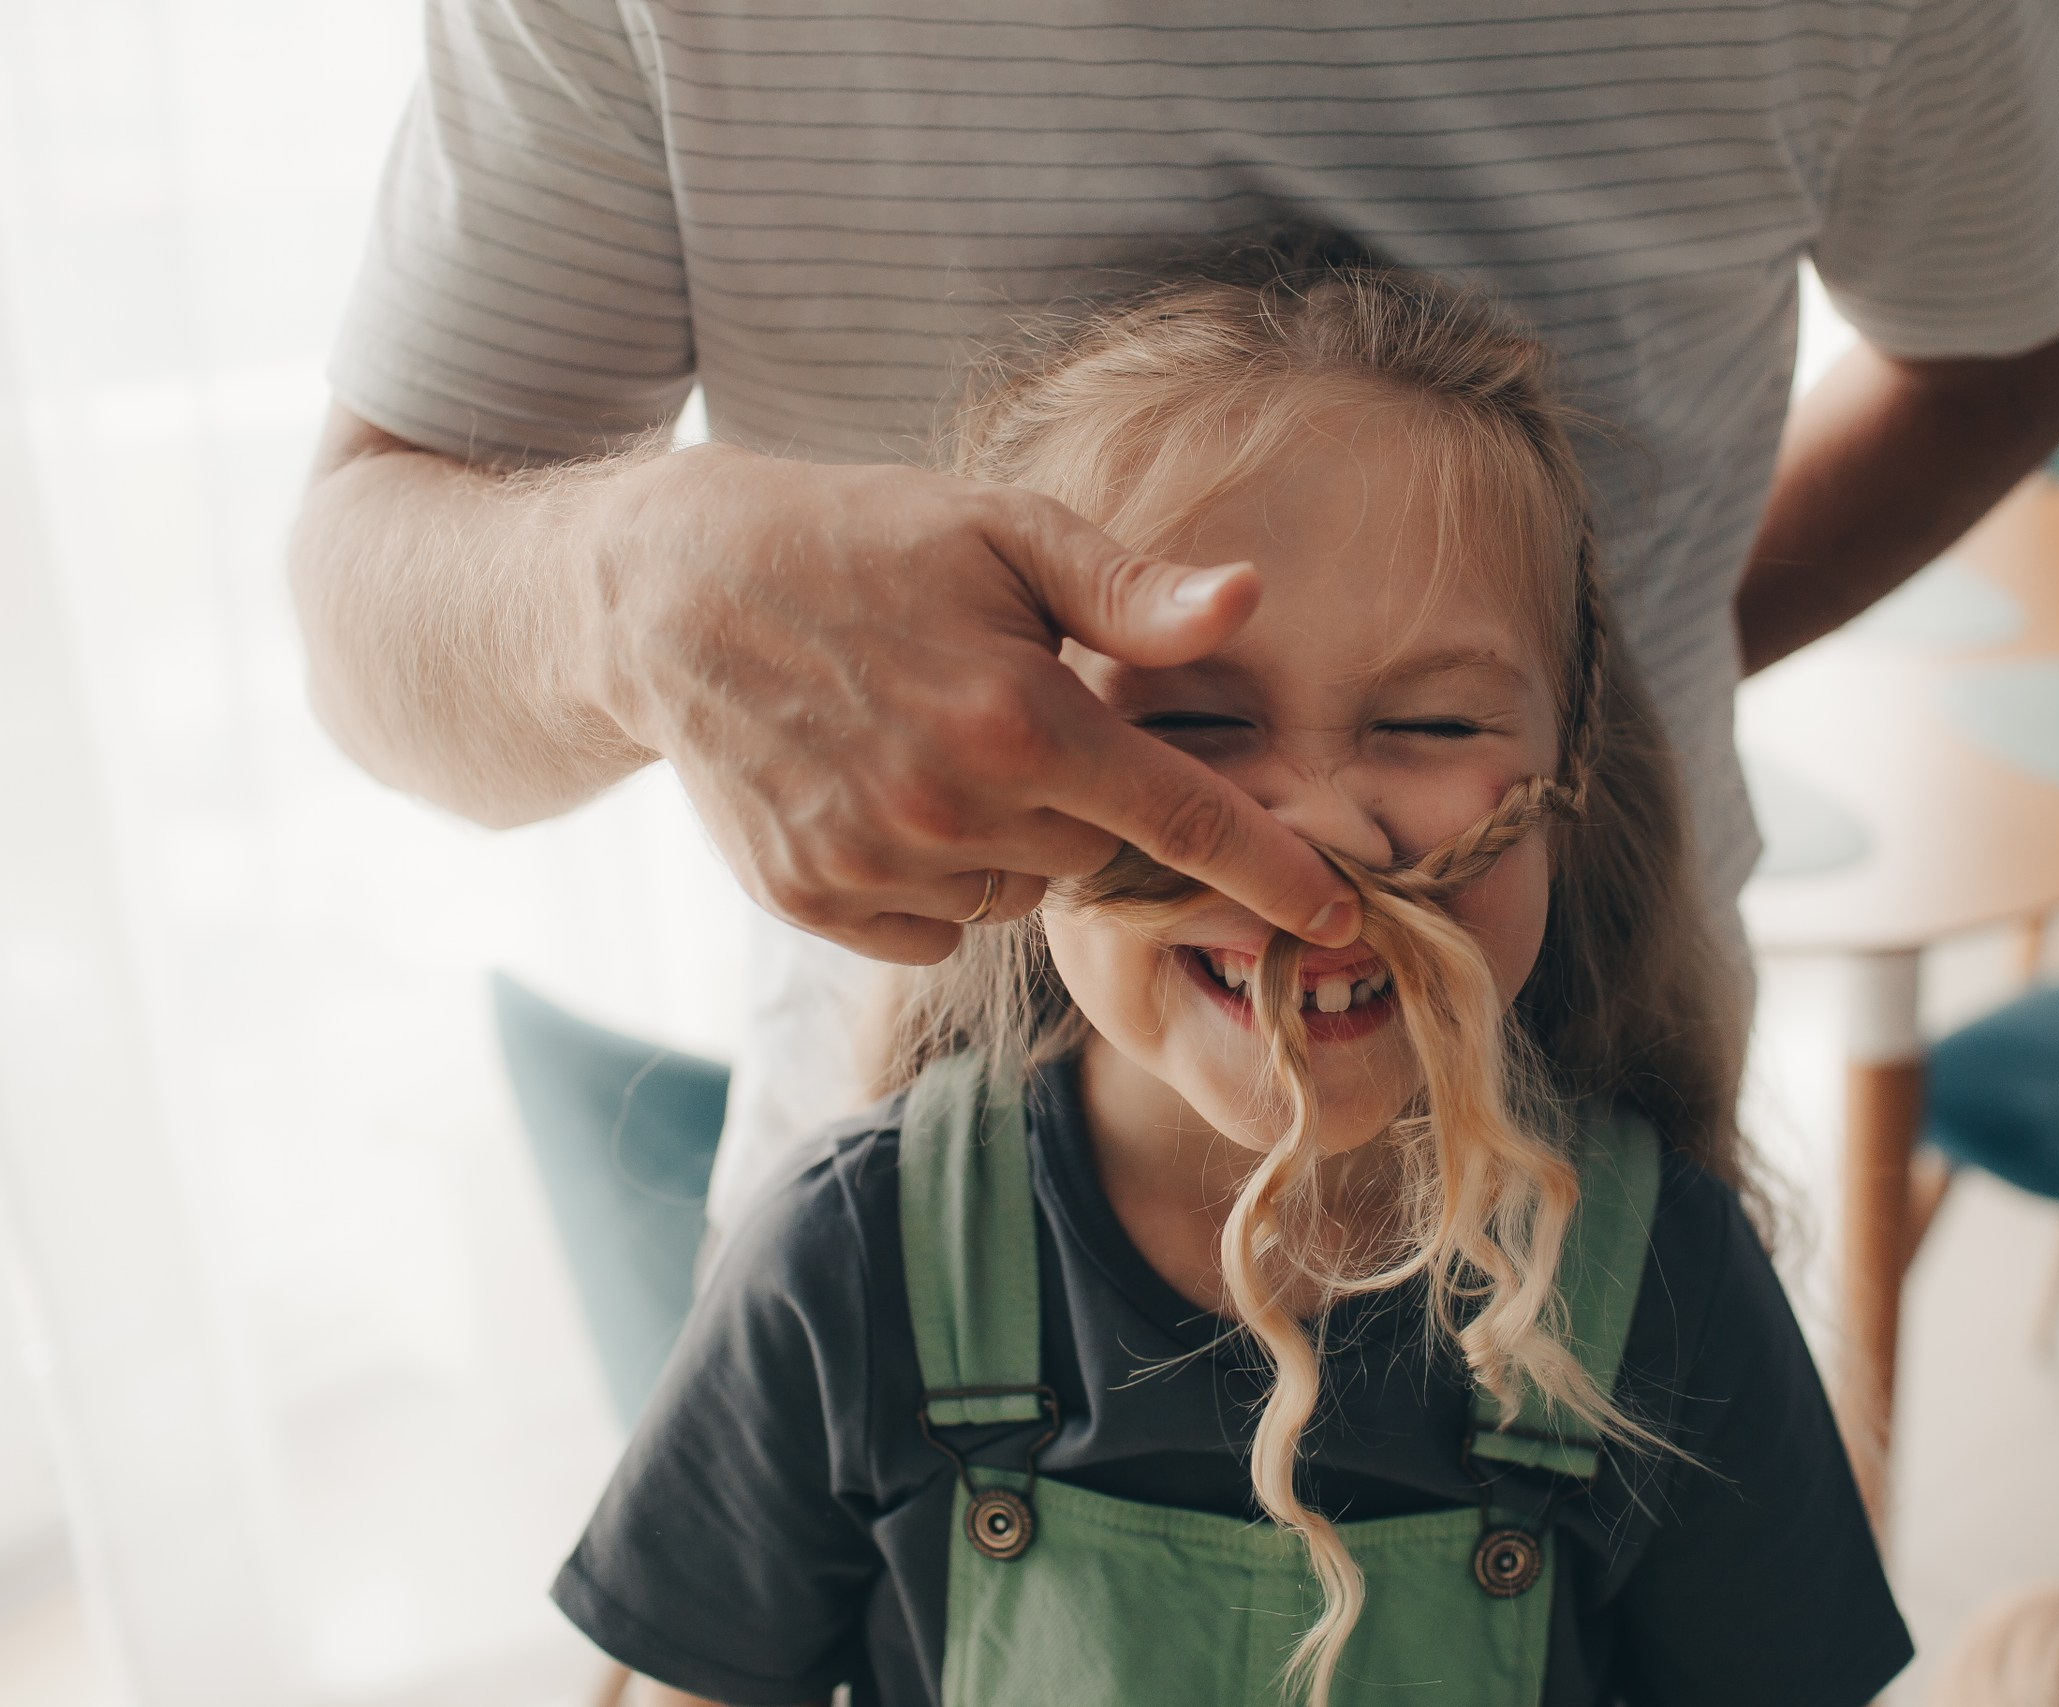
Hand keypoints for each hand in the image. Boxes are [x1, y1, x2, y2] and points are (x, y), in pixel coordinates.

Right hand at [574, 447, 1360, 962]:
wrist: (663, 595)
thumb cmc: (859, 541)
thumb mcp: (1002, 531)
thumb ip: (1131, 591)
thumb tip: (1250, 602)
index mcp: (1018, 716)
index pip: (1182, 819)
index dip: (1271, 870)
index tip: (1342, 910)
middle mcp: (949, 808)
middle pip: (1098, 859)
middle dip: (1096, 808)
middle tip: (1029, 727)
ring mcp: (873, 865)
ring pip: (1016, 895)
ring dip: (1015, 841)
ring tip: (945, 746)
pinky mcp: (811, 902)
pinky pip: (936, 928)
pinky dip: (940, 881)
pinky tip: (891, 794)